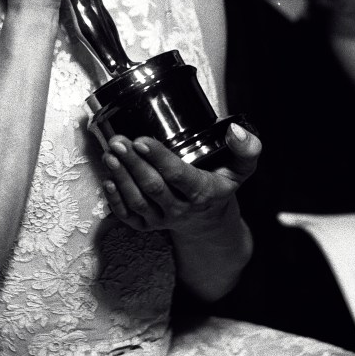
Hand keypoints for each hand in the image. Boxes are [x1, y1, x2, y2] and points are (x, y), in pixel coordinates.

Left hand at [101, 122, 260, 235]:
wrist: (210, 221)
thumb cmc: (221, 183)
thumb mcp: (242, 168)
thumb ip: (247, 149)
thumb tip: (235, 130)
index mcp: (203, 192)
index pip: (179, 176)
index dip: (160, 158)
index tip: (142, 140)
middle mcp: (181, 208)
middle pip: (154, 188)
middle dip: (134, 164)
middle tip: (119, 142)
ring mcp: (162, 219)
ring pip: (138, 202)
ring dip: (121, 178)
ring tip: (110, 154)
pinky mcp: (148, 225)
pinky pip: (129, 217)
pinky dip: (116, 201)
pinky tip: (108, 180)